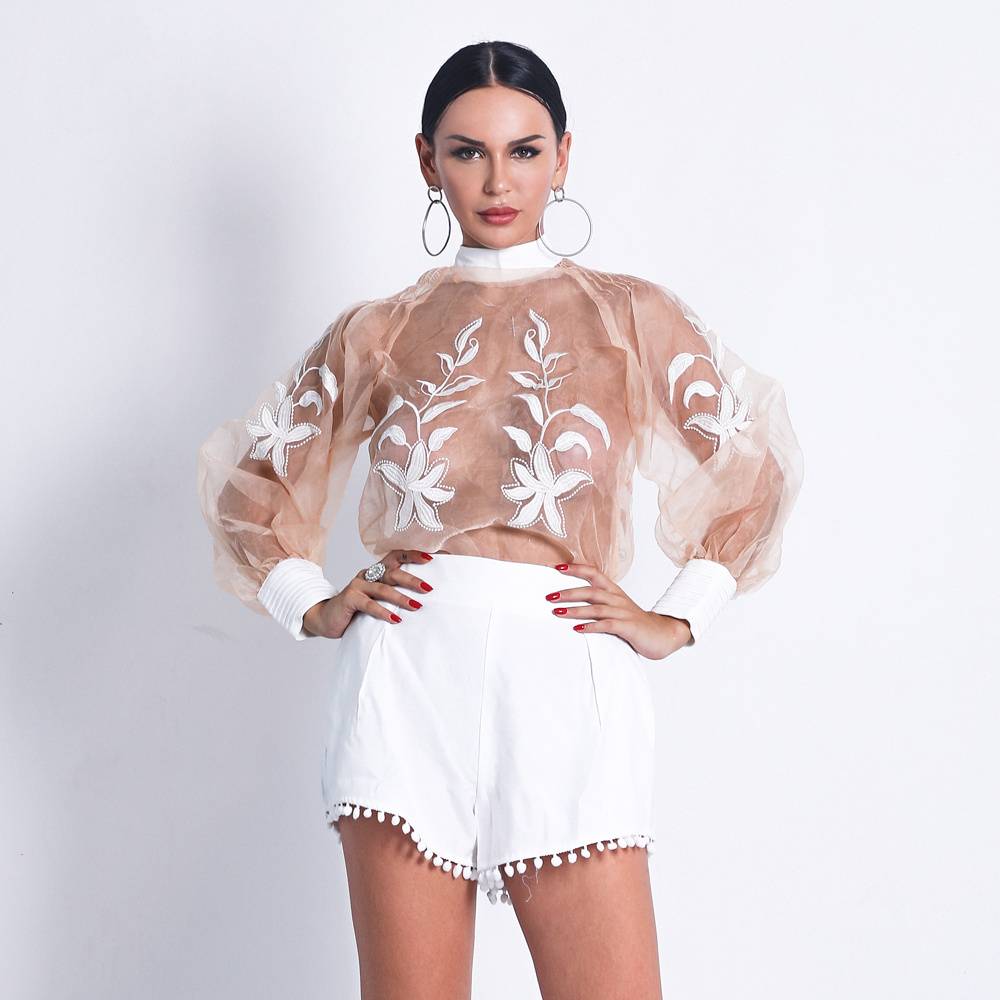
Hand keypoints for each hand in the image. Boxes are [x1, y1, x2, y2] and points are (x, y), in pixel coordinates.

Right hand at [302, 549, 434, 638]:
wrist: (326, 618)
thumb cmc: (355, 609)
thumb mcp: (376, 599)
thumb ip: (392, 595)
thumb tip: (422, 601)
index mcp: (376, 572)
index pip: (395, 557)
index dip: (412, 555)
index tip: (430, 558)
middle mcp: (367, 575)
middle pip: (393, 573)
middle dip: (412, 580)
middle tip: (429, 589)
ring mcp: (357, 585)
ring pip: (383, 589)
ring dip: (401, 598)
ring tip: (416, 606)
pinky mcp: (349, 598)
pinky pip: (369, 604)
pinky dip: (383, 612)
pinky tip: (395, 619)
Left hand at [548, 562, 692, 660]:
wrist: (662, 634)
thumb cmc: (634, 622)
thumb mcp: (616, 607)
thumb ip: (598, 601)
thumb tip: (571, 599)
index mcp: (614, 591)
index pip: (594, 573)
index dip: (576, 569)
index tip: (556, 567)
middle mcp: (617, 599)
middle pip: (590, 591)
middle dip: (568, 593)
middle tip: (548, 597)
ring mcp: (623, 613)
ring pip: (596, 608)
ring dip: (575, 610)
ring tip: (557, 613)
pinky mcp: (628, 627)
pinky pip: (607, 625)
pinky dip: (591, 627)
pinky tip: (577, 629)